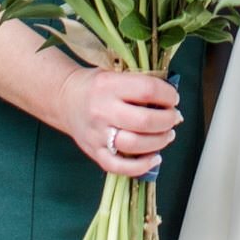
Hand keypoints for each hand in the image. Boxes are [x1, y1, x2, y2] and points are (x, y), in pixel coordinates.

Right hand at [54, 65, 181, 174]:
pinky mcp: (94, 153)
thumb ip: (139, 83)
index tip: (173, 98)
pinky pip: (119, 166)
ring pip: (135, 145)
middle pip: (144, 120)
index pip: (147, 90)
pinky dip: (141, 166)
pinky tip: (155, 158)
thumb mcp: (115, 73)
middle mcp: (102, 110)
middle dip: (167, 120)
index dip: (167, 95)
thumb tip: (170, 98)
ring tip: (168, 135)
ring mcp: (97, 135)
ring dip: (159, 141)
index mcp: (109, 85)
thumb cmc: (96, 85)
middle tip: (174, 118)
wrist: (65, 100)